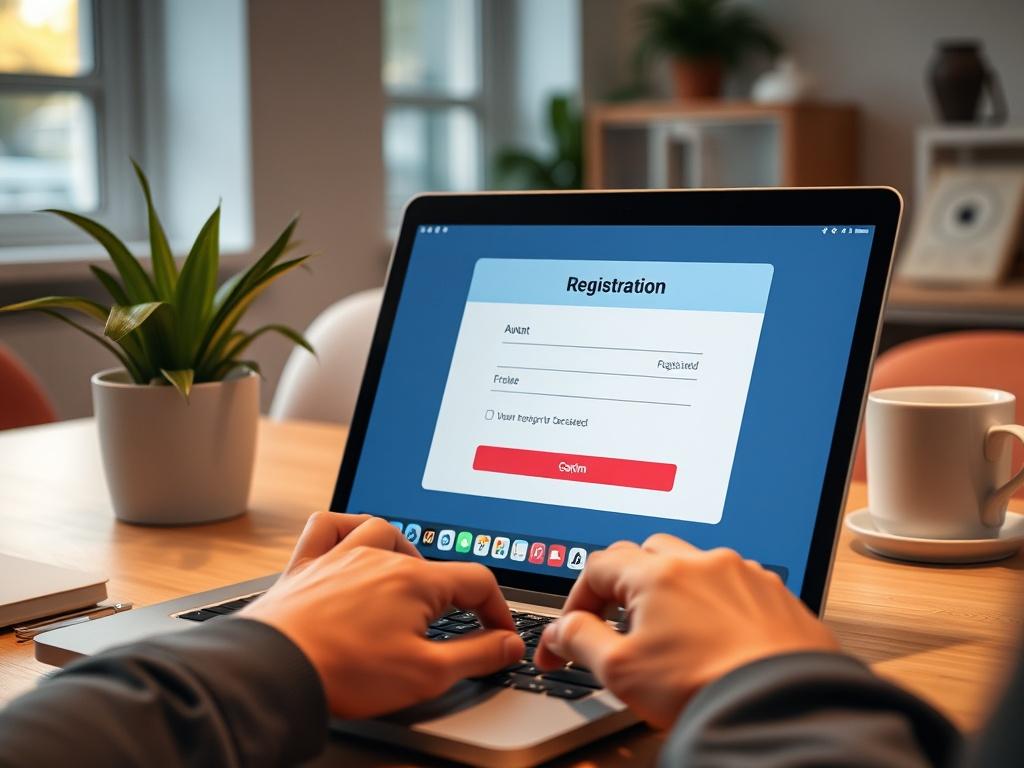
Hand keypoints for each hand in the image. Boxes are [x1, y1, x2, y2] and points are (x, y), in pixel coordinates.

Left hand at [242, 514, 523, 717]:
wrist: (272, 672)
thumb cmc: (346, 673)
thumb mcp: (427, 674)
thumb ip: (476, 655)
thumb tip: (508, 643)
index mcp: (415, 581)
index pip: (476, 581)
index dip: (497, 610)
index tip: (500, 636)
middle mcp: (379, 558)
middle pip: (431, 561)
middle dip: (452, 592)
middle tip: (455, 624)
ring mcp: (340, 557)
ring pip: (381, 532)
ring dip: (403, 550)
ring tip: (409, 579)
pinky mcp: (305, 567)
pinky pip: (325, 526)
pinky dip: (343, 528)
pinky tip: (351, 541)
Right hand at [535, 535, 837, 728]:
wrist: (782, 710)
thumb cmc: (706, 688)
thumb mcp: (621, 671)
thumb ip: (581, 641)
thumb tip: (562, 629)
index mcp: (658, 574)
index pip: (598, 567)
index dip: (576, 601)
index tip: (569, 635)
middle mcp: (702, 563)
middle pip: (645, 553)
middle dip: (625, 583)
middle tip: (618, 623)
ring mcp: (743, 576)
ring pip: (694, 565)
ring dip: (673, 588)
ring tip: (670, 632)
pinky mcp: (775, 596)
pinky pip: (735, 584)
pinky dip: (716, 602)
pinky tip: (716, 637)